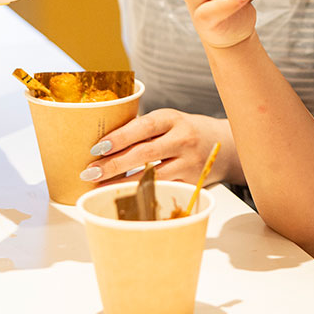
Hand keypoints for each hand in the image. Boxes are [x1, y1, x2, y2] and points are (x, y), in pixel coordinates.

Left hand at [80, 108, 239, 184]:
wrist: (223, 145)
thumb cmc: (185, 131)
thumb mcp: (167, 121)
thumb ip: (141, 129)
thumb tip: (102, 143)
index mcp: (172, 119)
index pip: (142, 127)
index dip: (119, 138)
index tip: (96, 148)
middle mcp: (183, 139)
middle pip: (144, 153)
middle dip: (113, 164)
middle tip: (90, 172)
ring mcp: (189, 162)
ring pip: (152, 175)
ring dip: (122, 182)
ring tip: (99, 186)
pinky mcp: (192, 182)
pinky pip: (162, 189)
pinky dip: (140, 192)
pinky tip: (124, 195)